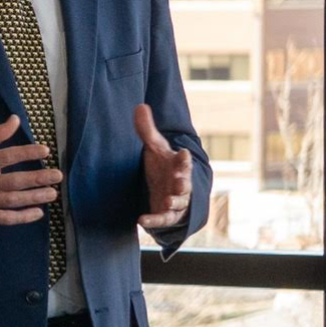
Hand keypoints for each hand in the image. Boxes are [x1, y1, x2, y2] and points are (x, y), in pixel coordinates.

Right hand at [0, 115, 63, 227]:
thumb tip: (15, 119)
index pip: (6, 156)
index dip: (27, 153)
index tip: (45, 151)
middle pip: (14, 181)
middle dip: (37, 178)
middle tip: (57, 176)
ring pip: (13, 200)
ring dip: (34, 197)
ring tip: (52, 194)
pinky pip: (5, 218)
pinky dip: (22, 217)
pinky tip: (38, 213)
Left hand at [134, 104, 193, 229]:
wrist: (166, 188)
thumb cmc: (163, 165)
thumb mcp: (154, 147)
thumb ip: (147, 130)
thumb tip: (140, 105)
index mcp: (179, 166)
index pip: (183, 161)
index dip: (183, 158)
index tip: (182, 153)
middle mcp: (181, 183)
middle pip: (185, 184)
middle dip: (183, 184)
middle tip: (180, 183)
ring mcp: (176, 200)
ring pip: (179, 203)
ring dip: (175, 202)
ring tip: (168, 201)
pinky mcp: (168, 214)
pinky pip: (163, 219)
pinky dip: (154, 221)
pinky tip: (140, 220)